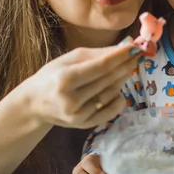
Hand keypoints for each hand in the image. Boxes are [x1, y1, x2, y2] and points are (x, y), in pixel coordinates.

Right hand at [20, 37, 139, 128]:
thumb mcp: (68, 59)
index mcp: (65, 79)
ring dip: (123, 80)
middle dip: (125, 66)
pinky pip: (108, 113)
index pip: (101, 67)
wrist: (34, 104)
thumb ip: (96, 54)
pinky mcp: (82, 125)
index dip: (120, 57)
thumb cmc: (52, 76)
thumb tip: (123, 47)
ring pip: (109, 95)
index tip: (135, 48)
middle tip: (138, 55)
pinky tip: (121, 91)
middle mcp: (71, 99)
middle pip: (107, 80)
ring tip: (129, 67)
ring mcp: (78, 115)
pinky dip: (118, 102)